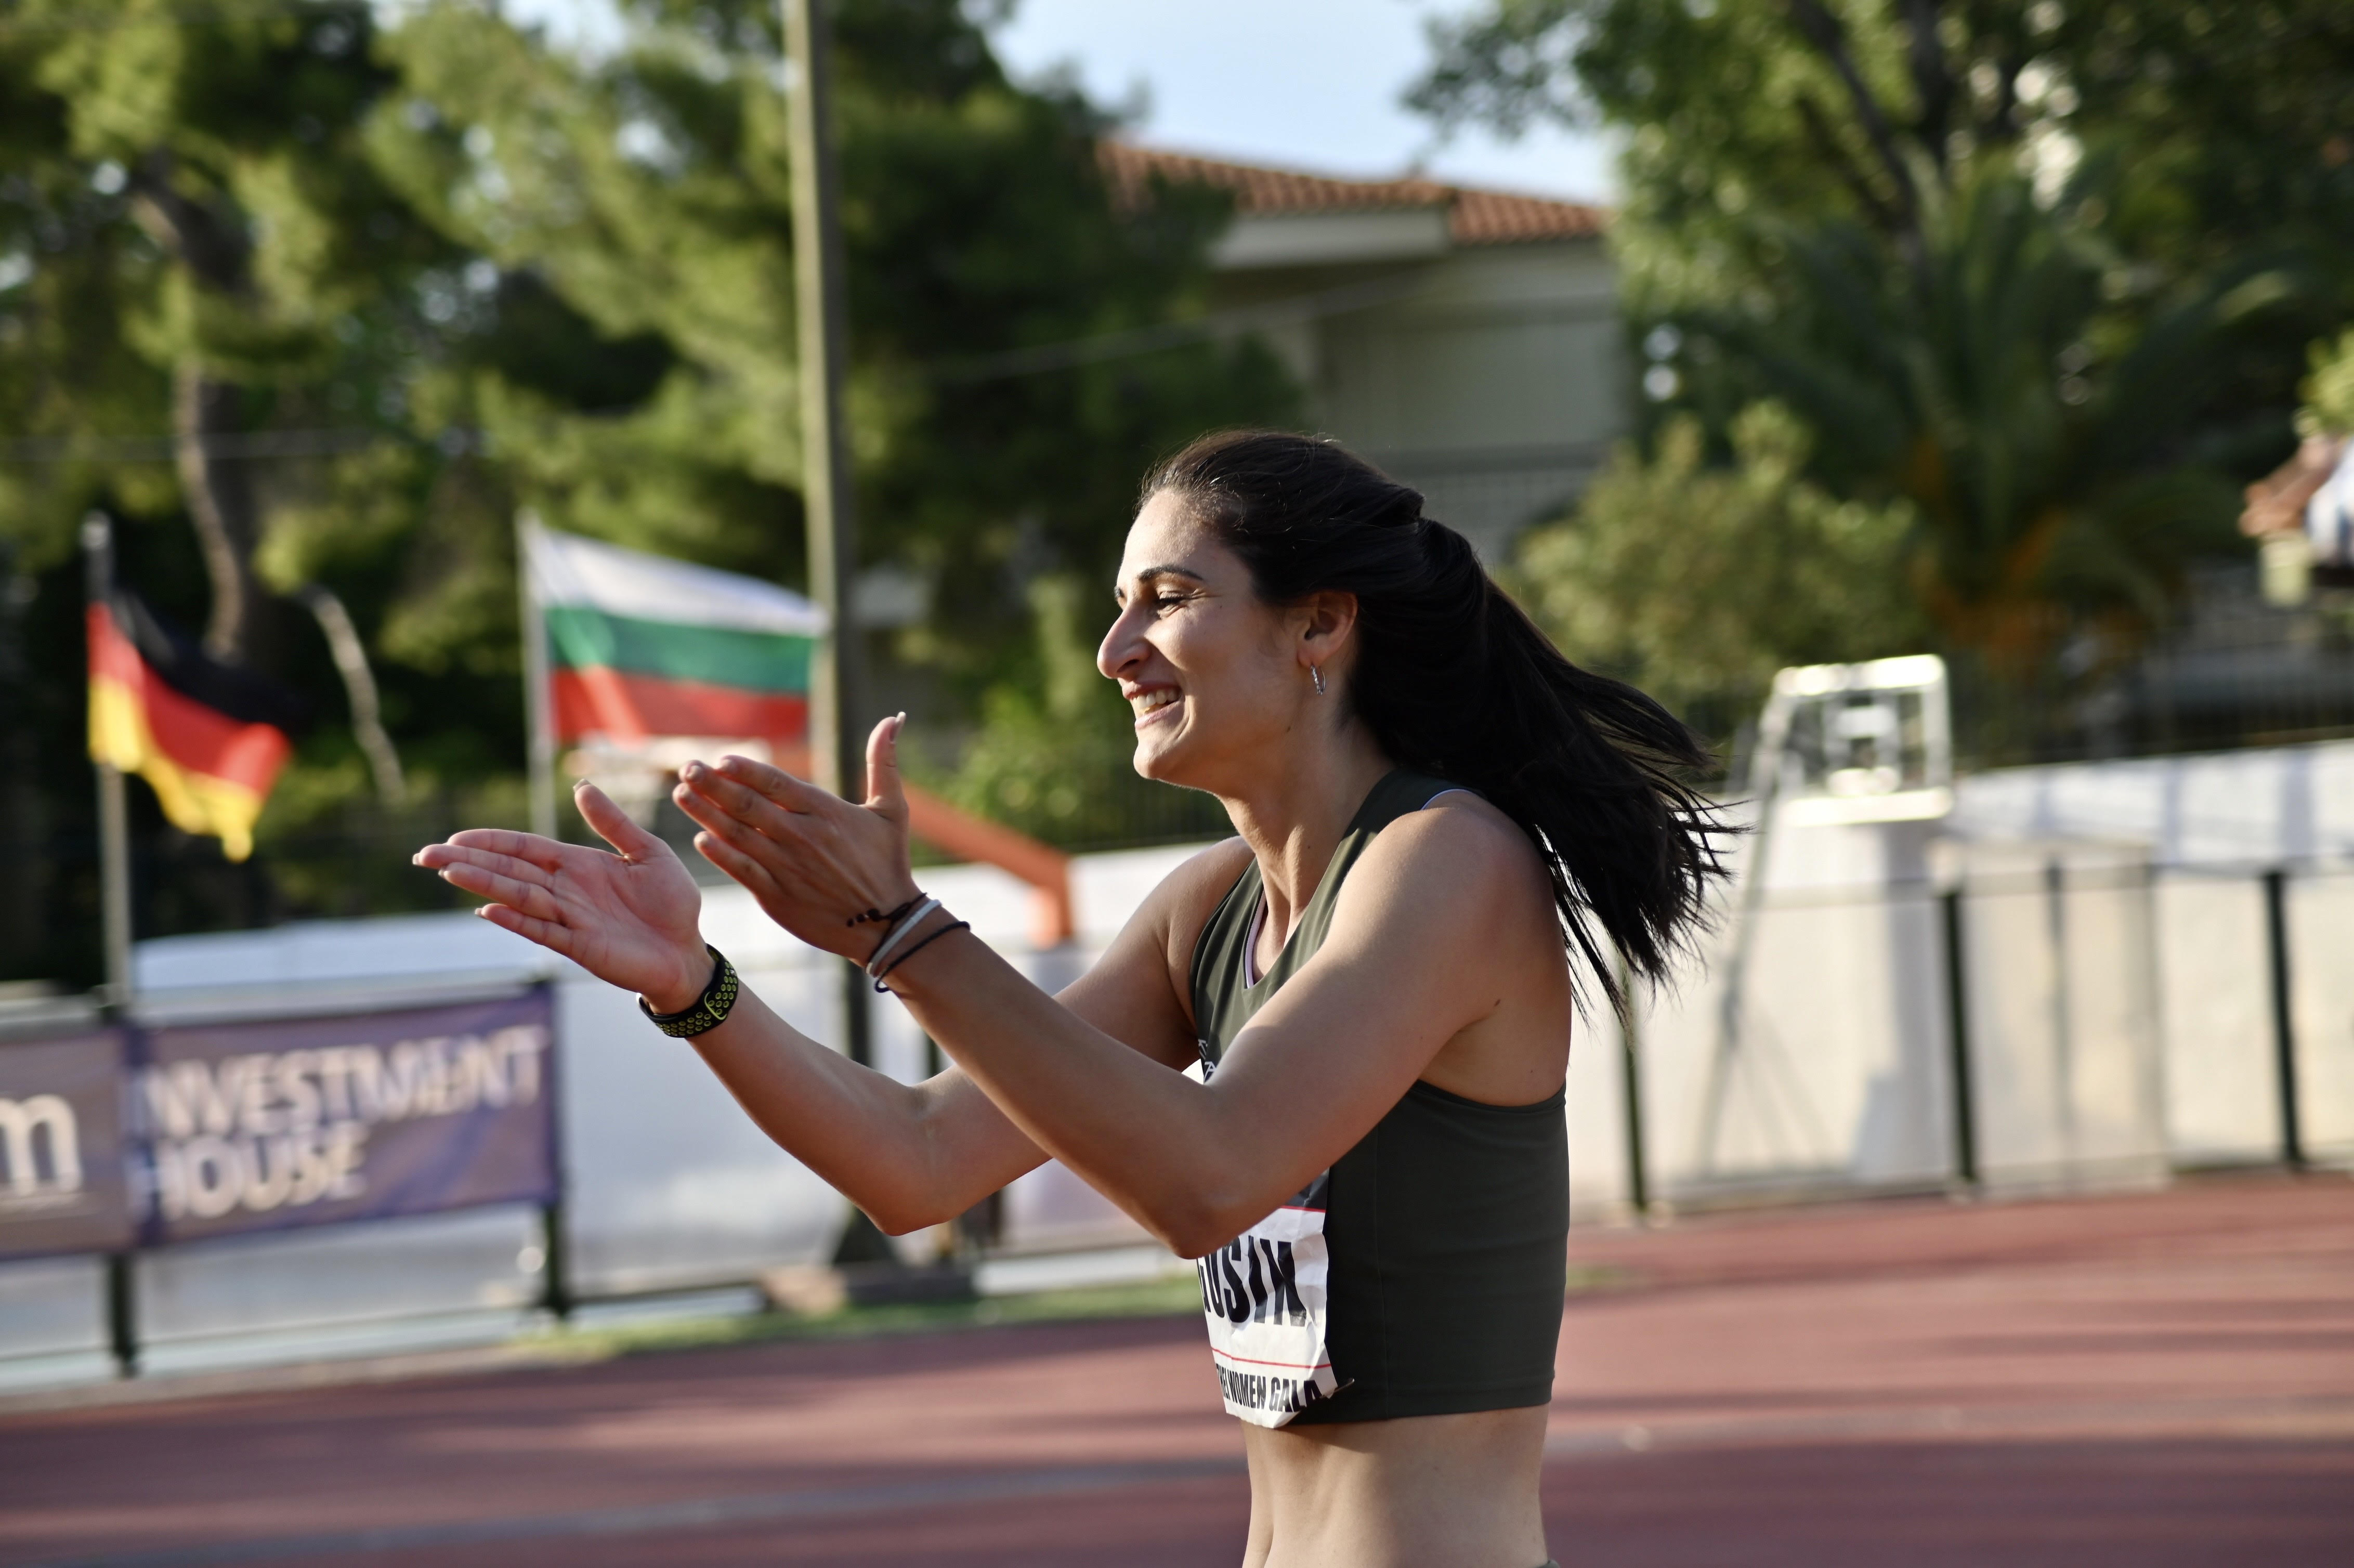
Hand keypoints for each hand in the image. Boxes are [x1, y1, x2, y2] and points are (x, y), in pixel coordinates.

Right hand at [413, 782, 711, 1010]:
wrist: (687, 951)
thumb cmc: (671, 902)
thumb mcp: (648, 852)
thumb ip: (613, 822)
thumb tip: (581, 785)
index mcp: (578, 865)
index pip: (525, 848)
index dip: (491, 843)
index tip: (455, 839)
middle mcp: (566, 890)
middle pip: (509, 871)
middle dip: (469, 862)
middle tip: (426, 855)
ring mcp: (569, 919)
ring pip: (518, 897)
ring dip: (483, 885)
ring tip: (448, 872)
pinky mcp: (580, 946)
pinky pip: (542, 930)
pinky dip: (516, 921)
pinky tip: (488, 910)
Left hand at [671, 715, 920, 960]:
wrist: (886, 926)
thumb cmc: (887, 863)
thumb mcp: (893, 810)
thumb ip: (884, 762)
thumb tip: (894, 717)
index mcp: (826, 813)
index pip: (777, 784)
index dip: (747, 770)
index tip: (721, 759)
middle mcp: (802, 837)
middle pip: (748, 805)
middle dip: (713, 785)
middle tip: (687, 767)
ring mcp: (787, 868)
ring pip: (738, 835)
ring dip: (706, 813)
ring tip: (681, 794)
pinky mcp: (776, 897)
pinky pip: (741, 870)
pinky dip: (720, 854)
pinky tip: (700, 839)